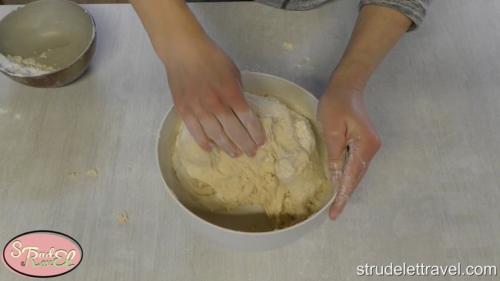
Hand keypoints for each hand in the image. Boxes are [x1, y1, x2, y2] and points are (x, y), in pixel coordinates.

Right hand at [163, 39, 264, 156]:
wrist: (184, 51)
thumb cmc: (211, 57)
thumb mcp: (233, 71)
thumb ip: (238, 91)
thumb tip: (240, 106)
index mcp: (231, 93)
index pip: (247, 118)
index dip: (255, 132)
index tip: (261, 141)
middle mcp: (216, 104)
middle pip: (234, 130)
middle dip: (245, 144)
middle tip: (251, 152)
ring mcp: (199, 109)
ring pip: (215, 134)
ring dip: (227, 146)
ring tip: (235, 153)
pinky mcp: (184, 110)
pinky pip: (195, 131)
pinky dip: (204, 141)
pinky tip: (211, 148)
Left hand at [318, 81, 380, 219]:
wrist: (347, 86)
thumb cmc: (336, 104)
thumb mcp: (331, 130)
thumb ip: (335, 156)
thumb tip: (335, 179)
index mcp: (365, 146)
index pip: (352, 176)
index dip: (343, 195)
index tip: (335, 212)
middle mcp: (372, 149)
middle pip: (356, 177)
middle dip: (345, 195)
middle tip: (334, 214)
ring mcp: (369, 147)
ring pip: (356, 172)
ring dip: (346, 186)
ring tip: (336, 204)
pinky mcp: (364, 143)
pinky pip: (355, 164)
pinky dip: (347, 175)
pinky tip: (340, 184)